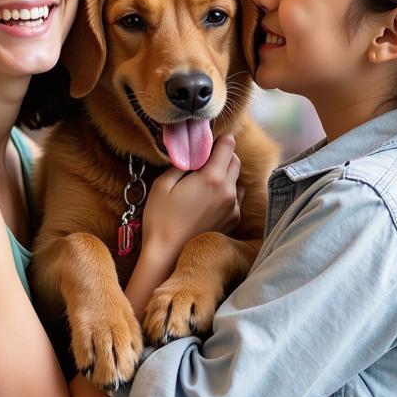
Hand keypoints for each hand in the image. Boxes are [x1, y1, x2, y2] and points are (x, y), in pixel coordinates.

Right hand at [141, 134, 240, 259]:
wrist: (167, 256)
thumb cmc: (160, 219)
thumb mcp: (162, 185)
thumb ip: (180, 165)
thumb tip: (190, 156)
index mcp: (212, 178)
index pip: (228, 145)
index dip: (219, 140)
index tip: (208, 142)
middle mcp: (228, 191)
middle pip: (235, 161)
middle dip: (223, 155)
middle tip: (204, 160)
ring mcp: (233, 208)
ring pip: (237, 180)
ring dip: (226, 175)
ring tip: (205, 181)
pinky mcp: (232, 221)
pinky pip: (235, 198)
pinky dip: (226, 193)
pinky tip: (208, 200)